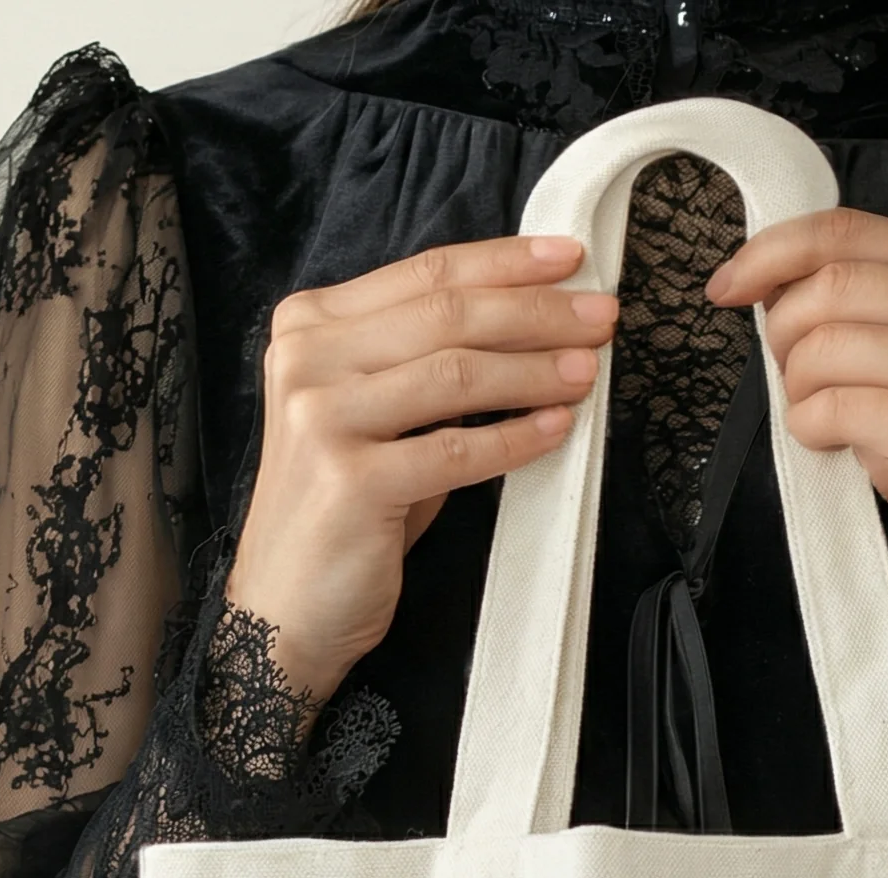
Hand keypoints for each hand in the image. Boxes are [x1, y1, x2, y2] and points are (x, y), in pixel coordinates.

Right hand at [225, 234, 619, 702]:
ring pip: (454, 373)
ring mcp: (322, 418)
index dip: (505, 263)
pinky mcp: (350, 482)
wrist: (285, 608)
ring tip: (587, 372)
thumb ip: (425, 364)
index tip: (572, 259)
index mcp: (310, 326)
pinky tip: (556, 430)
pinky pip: (456, 451)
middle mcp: (307, 359)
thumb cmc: (345, 514)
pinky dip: (514, 440)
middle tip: (601, 317)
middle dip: (536, 311)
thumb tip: (528, 324)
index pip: (424, 275)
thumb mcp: (377, 419)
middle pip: (445, 314)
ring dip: (534, 370)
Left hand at [706, 209, 887, 716]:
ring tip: (821, 423)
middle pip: (828, 282)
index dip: (771, 252)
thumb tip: (780, 297)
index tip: (727, 285)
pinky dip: (811, 430)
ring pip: (823, 344)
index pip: (848, 230)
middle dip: (781, 334)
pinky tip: (834, 447)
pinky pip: (834, 408)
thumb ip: (878, 324)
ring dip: (797, 390)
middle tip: (791, 383)